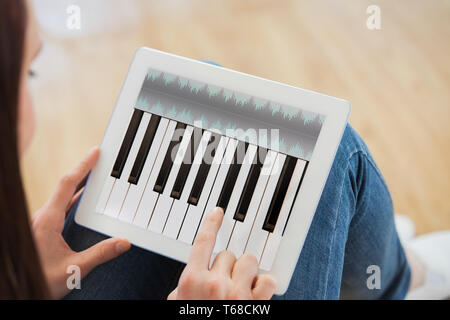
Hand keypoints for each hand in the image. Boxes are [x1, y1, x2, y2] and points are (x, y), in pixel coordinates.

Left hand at [32, 147, 130, 298]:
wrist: (18, 290)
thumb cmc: (39, 279)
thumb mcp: (74, 269)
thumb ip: (100, 254)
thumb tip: (123, 243)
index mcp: (47, 221)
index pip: (67, 185)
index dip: (83, 166)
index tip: (95, 153)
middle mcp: (42, 217)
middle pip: (65, 186)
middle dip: (83, 171)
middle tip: (99, 160)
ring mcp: (41, 223)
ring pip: (61, 196)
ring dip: (78, 184)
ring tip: (95, 176)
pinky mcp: (42, 230)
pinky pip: (60, 206)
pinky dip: (74, 198)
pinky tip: (83, 202)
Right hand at [168, 207, 275, 299]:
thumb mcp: (177, 304)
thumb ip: (184, 286)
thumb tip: (195, 273)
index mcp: (192, 281)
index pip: (203, 241)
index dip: (212, 222)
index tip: (219, 212)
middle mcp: (215, 284)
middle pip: (227, 253)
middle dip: (225, 265)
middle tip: (221, 282)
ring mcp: (238, 293)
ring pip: (248, 260)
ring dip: (245, 270)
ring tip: (239, 284)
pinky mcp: (257, 304)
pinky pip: (268, 278)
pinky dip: (264, 282)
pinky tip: (256, 290)